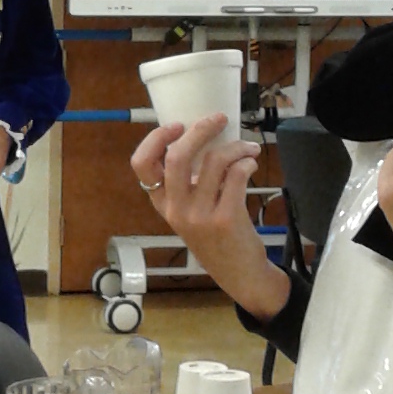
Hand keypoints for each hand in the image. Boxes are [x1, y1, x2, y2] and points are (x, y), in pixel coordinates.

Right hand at [131, 115, 284, 316]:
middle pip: (177, 156)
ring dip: (235, 146)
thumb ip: (189, 184)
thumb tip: (204, 137)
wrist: (239, 274)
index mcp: (163, 204)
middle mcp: (176, 210)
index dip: (156, 139)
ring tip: (248, 147)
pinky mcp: (226, 219)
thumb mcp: (191, 214)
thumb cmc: (217, 239)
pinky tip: (251, 163)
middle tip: (218, 119)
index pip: (141, 165)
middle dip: (200, 130)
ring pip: (213, 161)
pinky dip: (246, 162)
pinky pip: (235, 175)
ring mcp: (200, 216)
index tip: (177, 125)